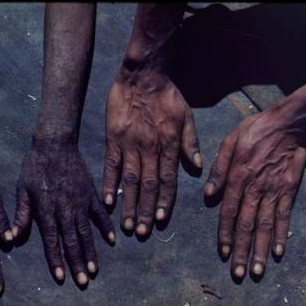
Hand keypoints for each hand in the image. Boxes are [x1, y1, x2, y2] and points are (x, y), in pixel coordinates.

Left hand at [12, 135, 114, 286]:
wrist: (54, 143)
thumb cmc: (34, 166)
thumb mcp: (22, 189)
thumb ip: (21, 214)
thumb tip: (11, 238)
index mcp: (47, 210)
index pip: (52, 240)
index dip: (56, 260)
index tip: (61, 277)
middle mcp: (65, 209)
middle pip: (71, 241)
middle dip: (77, 263)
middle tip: (83, 282)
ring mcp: (80, 202)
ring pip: (86, 231)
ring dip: (91, 252)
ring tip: (95, 270)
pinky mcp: (91, 193)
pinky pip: (100, 213)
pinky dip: (106, 227)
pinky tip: (112, 241)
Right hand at [102, 68, 200, 236]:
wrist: (142, 75)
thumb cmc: (167, 95)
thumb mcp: (186, 115)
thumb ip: (191, 142)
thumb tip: (198, 167)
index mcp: (169, 144)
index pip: (167, 178)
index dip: (164, 200)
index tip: (160, 219)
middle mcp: (150, 148)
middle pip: (148, 185)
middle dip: (145, 210)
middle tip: (141, 231)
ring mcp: (130, 144)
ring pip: (130, 180)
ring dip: (128, 203)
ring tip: (126, 224)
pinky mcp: (113, 138)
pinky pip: (111, 165)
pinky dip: (109, 183)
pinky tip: (107, 200)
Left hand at [204, 96, 305, 279]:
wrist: (289, 122)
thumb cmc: (256, 130)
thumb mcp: (230, 142)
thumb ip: (218, 169)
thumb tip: (208, 195)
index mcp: (238, 177)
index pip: (229, 211)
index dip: (225, 234)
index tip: (223, 253)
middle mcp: (255, 188)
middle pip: (246, 224)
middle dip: (241, 250)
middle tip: (238, 273)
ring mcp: (274, 190)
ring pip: (265, 225)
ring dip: (260, 249)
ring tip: (256, 270)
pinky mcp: (289, 189)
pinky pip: (285, 215)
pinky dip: (282, 234)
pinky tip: (278, 251)